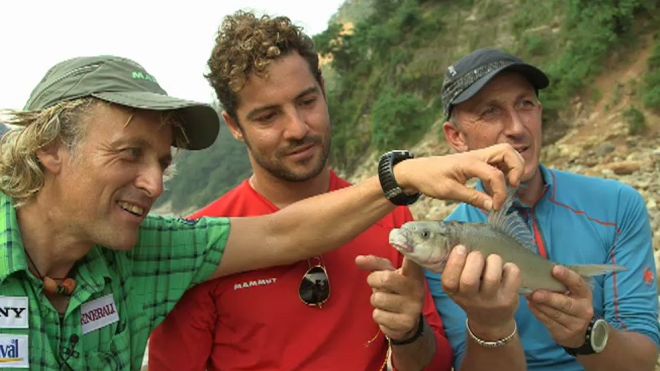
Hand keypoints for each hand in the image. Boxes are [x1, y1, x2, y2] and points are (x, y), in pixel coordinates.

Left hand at [355, 255, 424, 340]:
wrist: (406, 321)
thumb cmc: (395, 290)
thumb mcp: (387, 273)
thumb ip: (374, 264)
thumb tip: (358, 259)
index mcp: (413, 273)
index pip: (412, 259)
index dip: (408, 249)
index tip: (404, 241)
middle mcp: (417, 288)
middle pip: (385, 279)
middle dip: (374, 281)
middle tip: (378, 284)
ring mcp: (413, 307)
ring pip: (378, 299)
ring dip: (376, 300)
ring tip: (385, 301)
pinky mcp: (406, 323)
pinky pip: (378, 316)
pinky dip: (378, 315)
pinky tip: (388, 314)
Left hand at [395, 143, 523, 210]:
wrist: (417, 171)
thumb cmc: (430, 179)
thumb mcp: (449, 192)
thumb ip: (473, 198)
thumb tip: (493, 206)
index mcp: (469, 162)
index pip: (496, 174)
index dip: (501, 192)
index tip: (496, 207)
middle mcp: (477, 155)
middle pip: (508, 151)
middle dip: (516, 168)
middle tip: (512, 187)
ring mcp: (478, 156)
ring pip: (505, 153)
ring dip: (512, 168)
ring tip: (507, 186)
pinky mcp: (477, 161)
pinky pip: (497, 160)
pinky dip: (504, 170)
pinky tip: (496, 186)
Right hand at [442, 245, 520, 338]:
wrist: (490, 321)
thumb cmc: (472, 295)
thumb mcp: (458, 287)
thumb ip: (457, 269)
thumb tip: (461, 242)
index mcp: (455, 293)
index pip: (449, 281)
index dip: (455, 262)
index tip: (461, 248)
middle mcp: (471, 300)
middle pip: (469, 280)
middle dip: (475, 259)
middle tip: (478, 255)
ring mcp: (491, 301)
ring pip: (492, 277)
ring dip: (493, 260)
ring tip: (493, 260)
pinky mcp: (509, 300)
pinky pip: (512, 276)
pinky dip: (510, 267)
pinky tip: (505, 269)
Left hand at [527, 265, 593, 347]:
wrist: (582, 332)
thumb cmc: (572, 304)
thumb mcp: (573, 293)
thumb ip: (562, 283)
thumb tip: (540, 271)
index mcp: (585, 294)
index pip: (578, 284)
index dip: (567, 276)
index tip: (555, 269)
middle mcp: (583, 310)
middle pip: (565, 303)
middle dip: (549, 298)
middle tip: (535, 293)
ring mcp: (575, 324)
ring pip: (555, 314)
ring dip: (540, 305)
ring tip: (529, 297)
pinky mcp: (564, 334)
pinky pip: (548, 322)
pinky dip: (538, 313)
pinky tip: (531, 306)